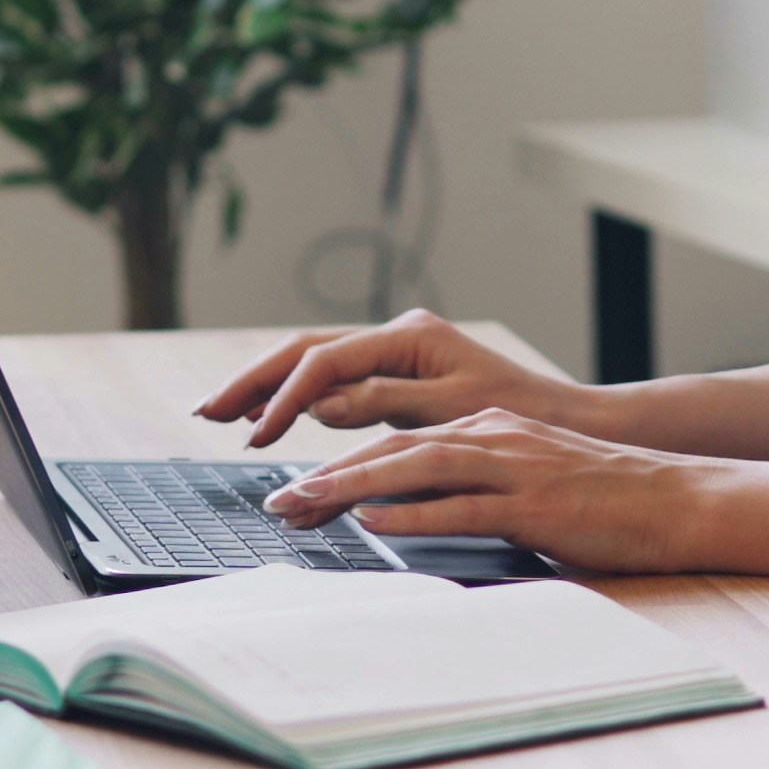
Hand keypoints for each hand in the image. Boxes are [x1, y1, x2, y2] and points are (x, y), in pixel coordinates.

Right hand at [194, 309, 582, 447]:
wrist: (561, 419)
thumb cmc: (517, 416)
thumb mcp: (451, 413)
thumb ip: (384, 402)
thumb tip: (319, 402)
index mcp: (409, 337)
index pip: (327, 361)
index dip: (285, 396)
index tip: (256, 433)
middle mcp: (396, 335)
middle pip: (307, 350)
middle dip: (254, 380)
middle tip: (207, 411)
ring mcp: (394, 352)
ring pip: (314, 362)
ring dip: (267, 386)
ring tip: (222, 412)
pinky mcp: (396, 373)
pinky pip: (334, 380)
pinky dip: (298, 397)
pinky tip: (270, 414)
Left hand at [259, 409, 723, 574]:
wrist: (674, 499)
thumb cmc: (601, 500)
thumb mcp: (523, 482)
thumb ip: (467, 489)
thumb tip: (404, 512)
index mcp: (486, 430)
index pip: (397, 442)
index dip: (339, 465)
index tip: (294, 492)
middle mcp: (492, 438)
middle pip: (392, 449)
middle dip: (327, 475)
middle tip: (276, 501)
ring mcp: (514, 467)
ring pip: (416, 468)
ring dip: (353, 487)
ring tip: (304, 506)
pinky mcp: (535, 502)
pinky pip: (464, 505)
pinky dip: (415, 512)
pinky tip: (377, 521)